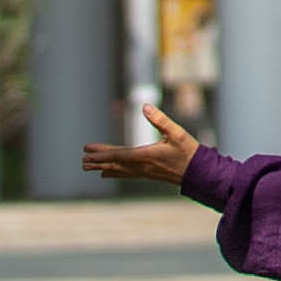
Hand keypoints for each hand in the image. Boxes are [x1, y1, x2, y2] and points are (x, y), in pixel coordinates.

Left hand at [82, 101, 198, 189]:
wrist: (198, 172)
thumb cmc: (188, 151)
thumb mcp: (176, 132)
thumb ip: (160, 119)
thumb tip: (145, 106)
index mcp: (146, 156)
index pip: (119, 155)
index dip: (102, 153)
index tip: (88, 152)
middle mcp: (141, 167)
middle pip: (115, 163)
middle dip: (98, 161)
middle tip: (82, 161)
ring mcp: (143, 172)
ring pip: (118, 170)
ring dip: (102, 167)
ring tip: (87, 167)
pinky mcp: (147, 174)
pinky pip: (125, 173)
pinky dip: (114, 172)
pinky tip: (106, 173)